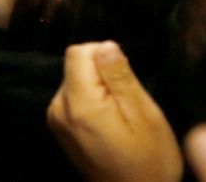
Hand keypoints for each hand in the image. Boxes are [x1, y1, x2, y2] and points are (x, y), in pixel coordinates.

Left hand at [47, 41, 181, 181]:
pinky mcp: (60, 129)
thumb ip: (120, 78)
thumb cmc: (149, 161)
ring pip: (75, 81)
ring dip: (98, 89)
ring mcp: (56, 120)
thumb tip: (105, 44)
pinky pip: (73, 99)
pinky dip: (91, 102)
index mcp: (78, 103)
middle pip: (76, 66)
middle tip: (127, 104)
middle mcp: (58, 108)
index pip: (78, 52)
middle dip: (102, 75)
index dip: (104, 55)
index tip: (125, 79)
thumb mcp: (145, 116)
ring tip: (121, 117)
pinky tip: (110, 124)